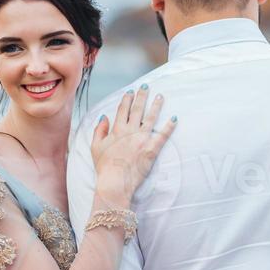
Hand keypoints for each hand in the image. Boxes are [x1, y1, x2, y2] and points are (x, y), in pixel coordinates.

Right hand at [91, 87, 176, 204]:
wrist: (114, 182)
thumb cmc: (104, 167)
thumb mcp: (95, 147)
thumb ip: (99, 130)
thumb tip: (104, 117)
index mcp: (116, 130)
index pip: (122, 110)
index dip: (127, 99)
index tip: (130, 92)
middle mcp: (130, 131)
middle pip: (137, 110)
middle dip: (142, 96)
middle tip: (146, 87)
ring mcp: (141, 139)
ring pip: (151, 118)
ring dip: (156, 106)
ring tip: (160, 97)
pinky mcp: (151, 149)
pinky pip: (162, 135)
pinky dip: (169, 126)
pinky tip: (174, 118)